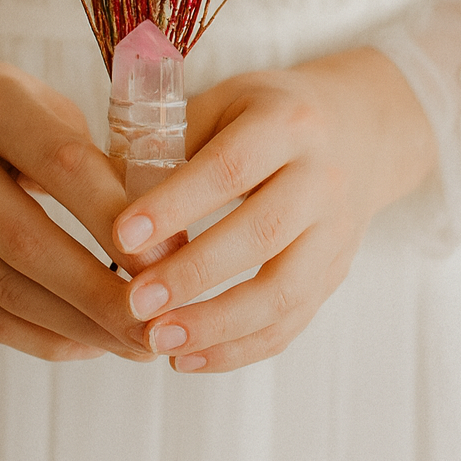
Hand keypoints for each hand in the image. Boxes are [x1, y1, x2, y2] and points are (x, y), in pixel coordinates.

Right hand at [0, 28, 148, 363]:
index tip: (168, 258)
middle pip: (28, 241)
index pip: (60, 165)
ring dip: (80, 327)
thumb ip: (98, 161)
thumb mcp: (47, 105)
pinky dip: (44, 338)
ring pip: (7, 289)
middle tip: (160, 324)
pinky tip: (91, 343)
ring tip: (137, 343)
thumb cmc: (4, 109)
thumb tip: (164, 240)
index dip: (116, 217)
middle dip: (101, 293)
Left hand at [109, 48, 436, 373]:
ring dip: (218, 325)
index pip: (230, 167)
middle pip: (262, 233)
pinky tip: (189, 358)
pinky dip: (240, 348)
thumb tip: (101, 192)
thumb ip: (170, 142)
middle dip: (194, 274)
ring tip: (159, 342)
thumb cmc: (268, 113)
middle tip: (135, 302)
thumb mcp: (224, 102)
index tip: (122, 236)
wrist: (359, 130)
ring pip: (285, 290)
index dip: (176, 204)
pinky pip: (292, 321)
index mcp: (287, 123)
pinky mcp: (336, 272)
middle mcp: (322, 177)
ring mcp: (336, 230)